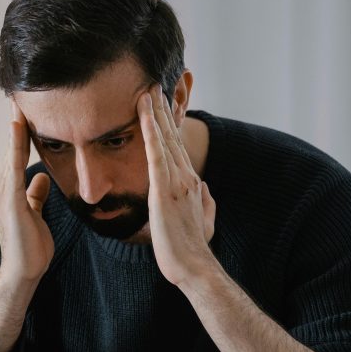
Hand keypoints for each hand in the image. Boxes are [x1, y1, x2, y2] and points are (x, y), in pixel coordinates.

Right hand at [0, 99, 53, 284]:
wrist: (23, 272)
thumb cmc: (30, 247)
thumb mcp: (36, 213)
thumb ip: (36, 195)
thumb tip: (42, 178)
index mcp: (11, 187)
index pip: (18, 150)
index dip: (23, 128)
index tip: (29, 103)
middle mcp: (3, 185)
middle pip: (12, 144)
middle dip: (17, 118)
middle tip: (22, 87)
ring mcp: (4, 191)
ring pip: (11, 149)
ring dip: (16, 124)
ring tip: (19, 97)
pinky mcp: (11, 200)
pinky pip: (14, 165)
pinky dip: (16, 144)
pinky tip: (20, 126)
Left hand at [138, 84, 216, 286]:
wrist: (194, 266)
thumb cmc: (194, 249)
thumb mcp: (203, 220)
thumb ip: (205, 202)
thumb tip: (205, 189)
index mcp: (190, 184)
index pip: (177, 148)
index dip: (171, 125)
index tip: (164, 106)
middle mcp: (186, 177)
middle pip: (172, 136)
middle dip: (163, 110)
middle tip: (154, 85)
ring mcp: (176, 181)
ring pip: (164, 139)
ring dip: (156, 113)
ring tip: (147, 90)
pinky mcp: (164, 189)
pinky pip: (155, 153)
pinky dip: (151, 130)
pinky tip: (145, 113)